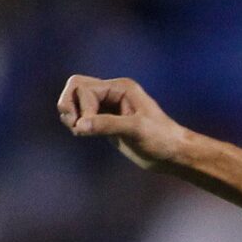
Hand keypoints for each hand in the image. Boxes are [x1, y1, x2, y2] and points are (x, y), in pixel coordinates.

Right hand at [57, 75, 187, 169]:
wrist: (173, 154)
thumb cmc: (161, 139)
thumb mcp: (135, 130)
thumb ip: (106, 125)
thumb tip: (79, 125)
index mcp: (120, 88)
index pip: (84, 88)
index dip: (82, 108)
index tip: (88, 128)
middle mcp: (112, 93)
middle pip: (76, 87)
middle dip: (69, 104)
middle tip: (71, 123)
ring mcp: (108, 107)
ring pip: (77, 101)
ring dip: (71, 113)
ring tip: (77, 130)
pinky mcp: (107, 122)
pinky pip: (83, 115)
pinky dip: (78, 122)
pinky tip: (81, 133)